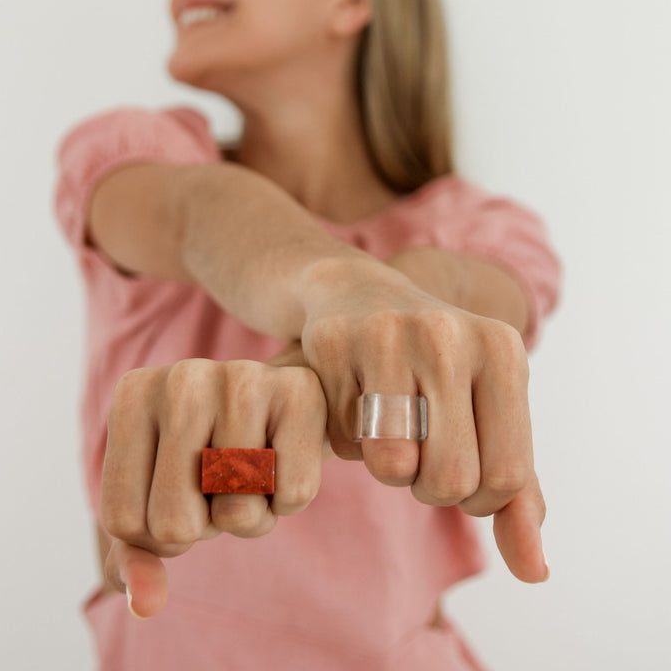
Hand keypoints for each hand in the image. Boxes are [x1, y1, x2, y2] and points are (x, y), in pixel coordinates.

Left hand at [100, 358, 326, 617]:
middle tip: (219, 486)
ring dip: (249, 516)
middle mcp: (182, 377)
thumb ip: (135, 559)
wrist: (275, 407)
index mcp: (132, 396)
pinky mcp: (301, 391)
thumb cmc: (206, 460)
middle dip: (204, 525)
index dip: (158, 532)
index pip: (124, 522)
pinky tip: (284, 460)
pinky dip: (288, 501)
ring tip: (252, 472)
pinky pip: (292, 496)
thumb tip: (146, 604)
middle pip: (174, 523)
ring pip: (237, 512)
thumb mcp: (156, 503)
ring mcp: (243, 376)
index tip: (180, 490)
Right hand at [300, 263, 548, 583]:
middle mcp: (450, 335)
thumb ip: (516, 495)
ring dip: (388, 468)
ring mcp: (388, 335)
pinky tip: (352, 405)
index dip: (479, 497)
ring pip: (392, 465)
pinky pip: (342, 443)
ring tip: (388, 434)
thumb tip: (535, 573)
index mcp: (502, 350)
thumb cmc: (433, 367)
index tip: (461, 471)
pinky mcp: (333, 344)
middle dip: (430, 486)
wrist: (359, 295)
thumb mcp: (486, 416)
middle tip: (421, 454)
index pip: (507, 477)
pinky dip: (347, 443)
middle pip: (450, 479)